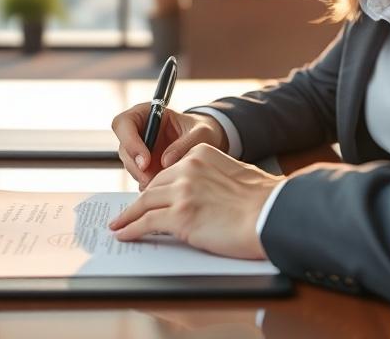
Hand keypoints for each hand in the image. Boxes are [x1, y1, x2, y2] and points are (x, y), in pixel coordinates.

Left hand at [108, 143, 279, 259]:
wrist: (271, 214)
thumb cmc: (264, 200)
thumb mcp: (237, 175)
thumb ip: (214, 178)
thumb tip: (206, 194)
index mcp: (201, 154)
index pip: (169, 170)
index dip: (157, 187)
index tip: (147, 196)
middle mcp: (188, 168)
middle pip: (153, 186)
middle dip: (140, 201)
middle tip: (128, 212)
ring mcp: (182, 191)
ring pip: (144, 203)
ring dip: (128, 216)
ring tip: (118, 224)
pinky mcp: (179, 216)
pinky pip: (146, 222)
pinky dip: (131, 229)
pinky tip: (124, 234)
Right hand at [112, 104, 228, 188]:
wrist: (208, 141)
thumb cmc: (202, 130)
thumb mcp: (201, 132)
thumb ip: (184, 143)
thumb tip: (165, 161)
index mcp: (146, 113)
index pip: (123, 123)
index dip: (130, 143)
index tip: (145, 161)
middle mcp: (139, 131)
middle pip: (124, 149)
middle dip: (136, 167)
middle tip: (151, 179)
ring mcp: (140, 150)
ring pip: (131, 166)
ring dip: (143, 177)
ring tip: (163, 183)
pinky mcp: (145, 167)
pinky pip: (140, 177)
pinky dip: (150, 184)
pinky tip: (164, 186)